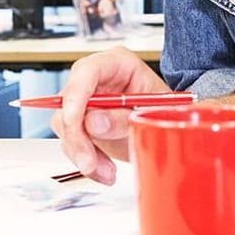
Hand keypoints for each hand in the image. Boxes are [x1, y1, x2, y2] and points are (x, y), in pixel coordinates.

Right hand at [53, 48, 171, 184]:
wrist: (169, 127)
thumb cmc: (166, 110)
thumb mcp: (153, 112)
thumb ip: (123, 117)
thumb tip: (93, 124)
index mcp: (116, 63)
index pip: (86, 72)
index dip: (76, 96)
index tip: (75, 122)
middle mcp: (96, 80)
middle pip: (68, 101)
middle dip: (77, 137)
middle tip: (90, 162)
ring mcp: (87, 102)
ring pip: (65, 126)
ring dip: (82, 154)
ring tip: (107, 171)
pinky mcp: (83, 125)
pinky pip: (71, 143)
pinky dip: (86, 162)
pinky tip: (103, 171)